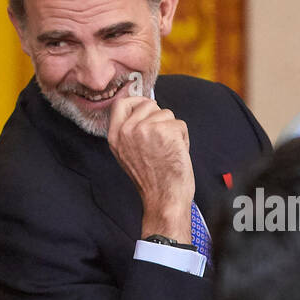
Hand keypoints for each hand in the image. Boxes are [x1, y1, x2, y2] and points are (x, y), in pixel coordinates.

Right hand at [107, 96, 194, 240]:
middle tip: (162, 140)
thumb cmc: (151, 181)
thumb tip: (143, 110)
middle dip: (160, 118)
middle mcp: (127, 130)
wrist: (164, 198)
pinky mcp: (165, 131)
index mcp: (115, 136)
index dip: (136, 102)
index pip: (121, 103)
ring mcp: (146, 129)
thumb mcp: (127, 154)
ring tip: (168, 151)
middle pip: (148, 104)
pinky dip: (183, 138)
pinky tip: (176, 154)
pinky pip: (180, 124)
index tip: (148, 108)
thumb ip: (130, 132)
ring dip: (173, 130)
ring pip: (167, 114)